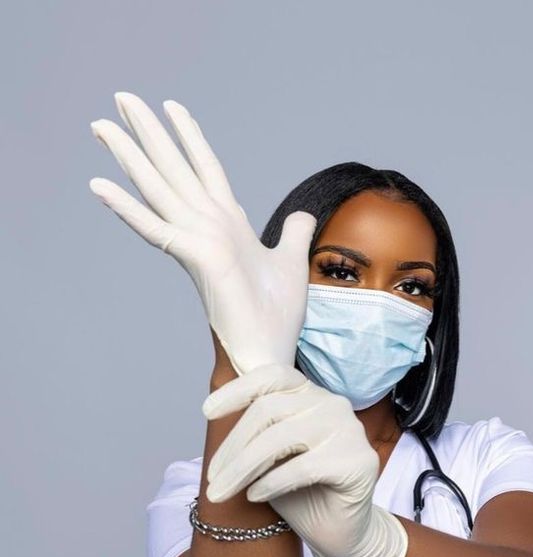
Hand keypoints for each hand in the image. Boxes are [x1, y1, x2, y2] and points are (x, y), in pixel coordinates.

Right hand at [89, 91, 316, 374]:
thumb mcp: (289, 261)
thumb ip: (291, 234)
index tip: (172, 108)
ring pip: (157, 188)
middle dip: (149, 132)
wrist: (268, 351)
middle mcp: (208, 227)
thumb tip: (300, 214)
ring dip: (128, 156)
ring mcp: (199, 240)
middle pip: (173, 168)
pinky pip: (154, 227)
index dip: (190, 138)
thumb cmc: (274, 315)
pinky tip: (100, 185)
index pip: (206, 169)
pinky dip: (127, 208)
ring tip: (101, 125)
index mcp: (228, 225)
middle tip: (122, 97)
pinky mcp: (196, 258)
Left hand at [201, 363, 408, 556]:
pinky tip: (254, 496)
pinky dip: (270, 482)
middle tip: (212, 481)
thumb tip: (213, 416)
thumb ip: (253, 435)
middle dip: (232, 447)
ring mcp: (350, 430)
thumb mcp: (269, 459)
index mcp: (312, 395)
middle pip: (268, 411)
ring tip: (222, 493)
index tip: (207, 412)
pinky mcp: (359, 461)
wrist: (340, 534)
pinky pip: (302, 467)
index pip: (273, 377)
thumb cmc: (302, 494)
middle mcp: (333, 405)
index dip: (237, 390)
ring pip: (280, 438)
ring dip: (242, 468)